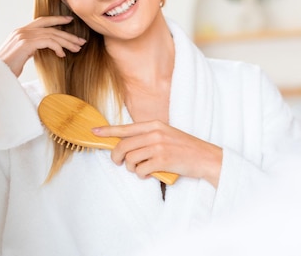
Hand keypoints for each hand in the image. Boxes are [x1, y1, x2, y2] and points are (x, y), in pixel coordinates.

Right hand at [0, 16, 86, 76]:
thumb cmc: (9, 66)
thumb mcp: (22, 53)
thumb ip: (32, 46)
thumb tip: (45, 47)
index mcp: (21, 31)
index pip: (42, 21)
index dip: (57, 19)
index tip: (69, 20)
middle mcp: (22, 31)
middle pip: (51, 29)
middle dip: (68, 35)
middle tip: (81, 41)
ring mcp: (24, 36)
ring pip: (52, 35)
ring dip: (67, 42)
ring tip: (77, 49)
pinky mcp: (27, 43)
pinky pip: (49, 42)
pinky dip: (58, 48)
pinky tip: (62, 54)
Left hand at [93, 121, 223, 186]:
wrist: (206, 157)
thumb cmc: (186, 148)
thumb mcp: (168, 135)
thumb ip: (149, 136)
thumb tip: (126, 145)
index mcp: (156, 125)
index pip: (126, 128)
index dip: (108, 130)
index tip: (94, 132)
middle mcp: (155, 134)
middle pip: (123, 146)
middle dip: (116, 157)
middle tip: (119, 163)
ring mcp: (158, 147)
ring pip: (129, 159)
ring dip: (131, 168)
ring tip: (141, 169)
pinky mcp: (162, 160)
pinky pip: (140, 170)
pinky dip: (141, 175)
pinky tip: (149, 173)